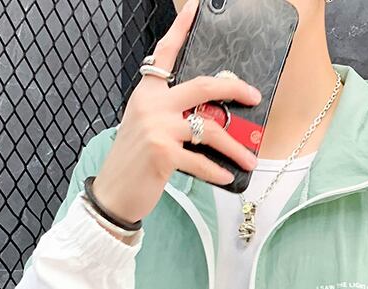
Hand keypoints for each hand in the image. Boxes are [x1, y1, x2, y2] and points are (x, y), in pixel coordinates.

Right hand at [92, 0, 262, 224]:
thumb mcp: (148, 129)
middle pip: (203, 86)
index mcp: (147, 94)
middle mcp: (152, 105)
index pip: (166, 54)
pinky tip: (227, 177)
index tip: (197, 8)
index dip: (181, 29)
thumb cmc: (134, 163)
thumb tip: (210, 120)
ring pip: (210, 129)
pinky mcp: (163, 153)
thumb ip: (172, 117)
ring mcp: (158, 128)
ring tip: (248, 160)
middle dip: (234, 90)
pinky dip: (217, 171)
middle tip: (253, 97)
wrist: (114, 192)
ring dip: (234, 148)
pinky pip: (202, 161)